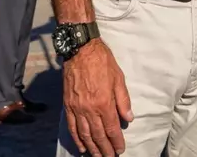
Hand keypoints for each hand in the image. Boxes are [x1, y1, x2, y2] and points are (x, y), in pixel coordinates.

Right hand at [62, 39, 132, 156]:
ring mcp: (77, 108)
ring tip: (97, 156)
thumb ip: (123, 100)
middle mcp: (90, 109)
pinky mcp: (68, 105)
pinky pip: (72, 126)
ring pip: (85, 134)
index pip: (112, 129)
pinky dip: (77, 139)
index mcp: (104, 102)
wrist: (80, 50)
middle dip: (105, 149)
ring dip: (92, 147)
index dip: (116, 141)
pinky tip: (82, 147)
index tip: (120, 150)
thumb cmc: (102, 62)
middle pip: (98, 135)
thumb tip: (128, 118)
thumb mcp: (119, 78)